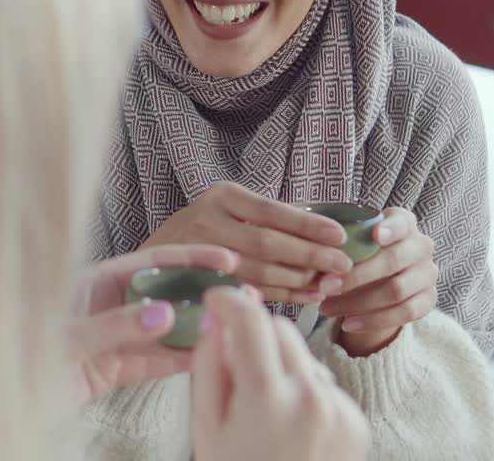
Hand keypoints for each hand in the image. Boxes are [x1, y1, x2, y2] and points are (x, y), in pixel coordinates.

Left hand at [68, 244, 238, 403]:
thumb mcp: (68, 335)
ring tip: (233, 326)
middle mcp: (107, 305)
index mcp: (93, 281)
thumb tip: (166, 314)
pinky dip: (181, 361)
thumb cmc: (23, 354)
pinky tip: (210, 357)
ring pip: (165, 330)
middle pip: (164, 293)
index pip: (151, 261)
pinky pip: (154, 362)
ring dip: (197, 329)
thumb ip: (115, 324)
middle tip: (241, 297)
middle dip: (201, 294)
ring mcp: (113, 337)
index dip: (190, 258)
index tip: (226, 261)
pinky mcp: (113, 371)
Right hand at [142, 181, 351, 303]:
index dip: (307, 224)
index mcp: (221, 196)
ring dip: (299, 281)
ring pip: (258, 271)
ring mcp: (199, 255)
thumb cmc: (205, 231)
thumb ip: (268, 218)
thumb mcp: (230, 210)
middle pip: (266, 242)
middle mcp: (207, 221)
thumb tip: (326, 232)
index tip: (339, 235)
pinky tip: (305, 296)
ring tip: (329, 284)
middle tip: (342, 265)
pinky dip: (281, 296)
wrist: (151, 260)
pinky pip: (249, 292)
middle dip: (309, 256)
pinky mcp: (200, 286)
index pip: (271, 210)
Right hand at [192, 287, 368, 460]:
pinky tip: (291, 426)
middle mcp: (311, 397)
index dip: (229, 300)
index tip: (216, 298)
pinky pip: (324, 383)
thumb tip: (216, 315)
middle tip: (235, 366)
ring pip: (303, 355)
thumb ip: (208, 363)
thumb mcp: (204, 424)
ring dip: (281, 365)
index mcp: (267, 398)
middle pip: (280, 329)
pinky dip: (305, 392)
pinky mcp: (356, 421)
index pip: (250, 319)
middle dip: (254, 335)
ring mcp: (339, 410)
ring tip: (265, 411)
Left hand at [319, 207, 437, 355]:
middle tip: (324, 286)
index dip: (391, 228)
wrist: (378, 278)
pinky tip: (347, 324)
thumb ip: (339, 243)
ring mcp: (428, 274)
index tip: (375, 235)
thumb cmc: (358, 251)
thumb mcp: (350, 241)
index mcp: (404, 222)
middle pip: (393, 260)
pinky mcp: (429, 299)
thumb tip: (315, 257)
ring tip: (326, 308)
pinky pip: (404, 313)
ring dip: (358, 302)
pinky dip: (373, 320)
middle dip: (356, 276)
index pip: (402, 222)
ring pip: (397, 290)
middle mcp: (421, 246)